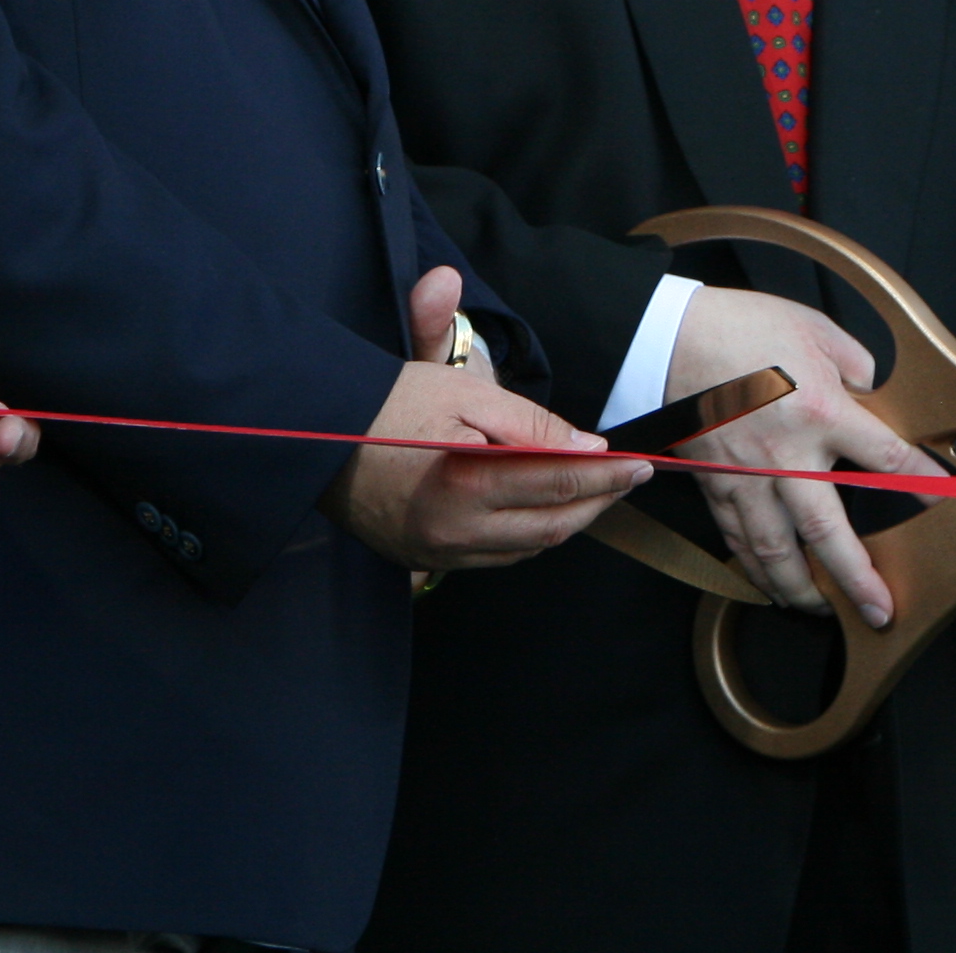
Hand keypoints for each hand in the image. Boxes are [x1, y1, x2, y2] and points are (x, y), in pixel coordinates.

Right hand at [324, 269, 645, 572]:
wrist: (314, 436)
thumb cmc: (388, 404)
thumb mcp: (463, 394)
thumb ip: (531, 423)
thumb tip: (589, 445)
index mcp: (467, 486)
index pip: (559, 484)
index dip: (606, 475)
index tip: (641, 464)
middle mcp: (455, 532)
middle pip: (550, 527)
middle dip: (595, 503)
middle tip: (627, 479)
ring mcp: (438, 554)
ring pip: (526, 548)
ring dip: (565, 523)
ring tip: (593, 494)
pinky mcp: (423, 561)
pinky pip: (494, 556)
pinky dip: (527, 536)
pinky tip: (542, 512)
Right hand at [665, 283, 946, 626]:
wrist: (672, 338)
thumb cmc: (744, 328)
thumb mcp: (816, 330)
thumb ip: (854, 366)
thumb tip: (873, 392)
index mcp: (821, 413)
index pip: (885, 457)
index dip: (919, 480)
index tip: (941, 496)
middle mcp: (786, 457)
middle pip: (828, 532)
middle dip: (857, 578)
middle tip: (879, 611)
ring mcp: (747, 477)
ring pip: (775, 550)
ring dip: (802, 588)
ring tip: (824, 611)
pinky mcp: (715, 484)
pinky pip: (736, 538)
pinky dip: (754, 567)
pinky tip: (770, 583)